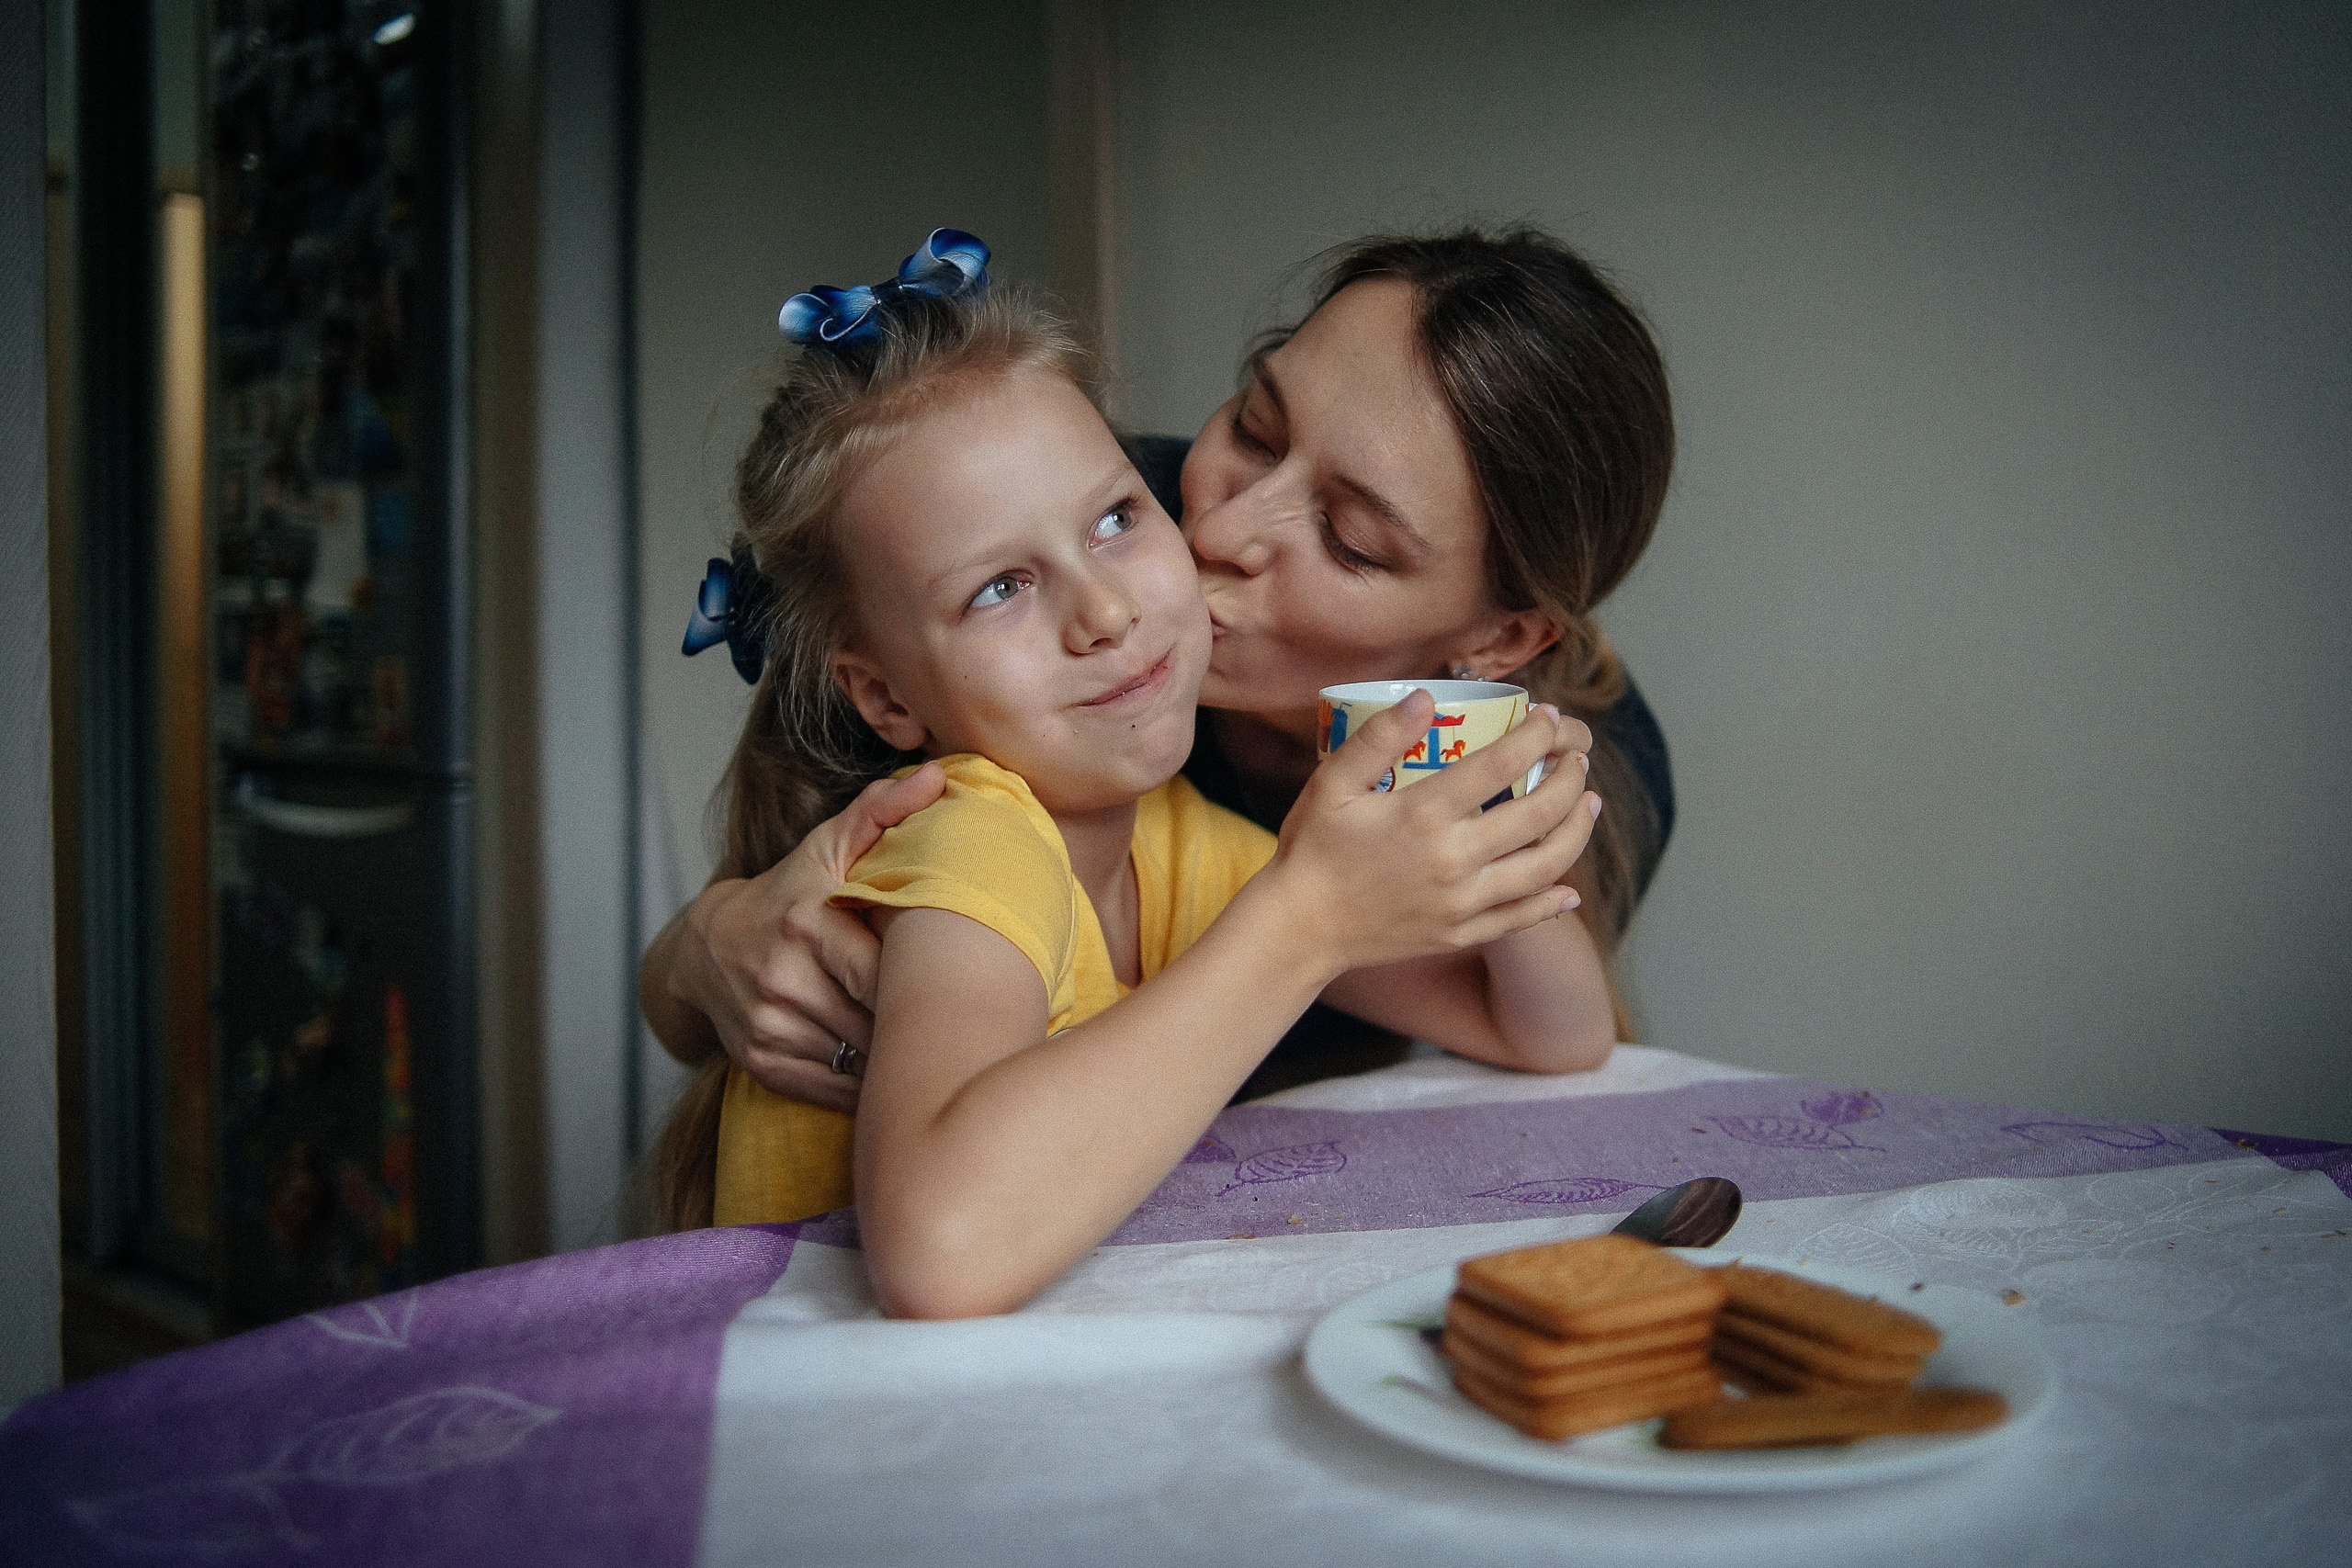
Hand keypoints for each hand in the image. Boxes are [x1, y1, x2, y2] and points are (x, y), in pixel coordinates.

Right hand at [658, 764, 946, 1109]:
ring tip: (934, 1052)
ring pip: (862, 1061)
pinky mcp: (764, 1064)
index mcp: (806, 922)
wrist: (704, 949)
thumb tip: (938, 776)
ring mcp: (769, 1027)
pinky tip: (892, 1073)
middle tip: (962, 1028)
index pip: (888, 970)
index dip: (927, 984)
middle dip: (919, 1027)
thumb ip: (880, 813)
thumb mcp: (824, 849)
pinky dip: (869, 1088)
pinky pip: (836, 1090)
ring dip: (899, 1061)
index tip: (962, 985)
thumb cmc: (785, 895)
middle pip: (879, 1020)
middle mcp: (782, 978)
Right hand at [1269, 692, 1603, 972]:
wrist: (1299, 928)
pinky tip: (1570, 891)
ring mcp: (1461, 902)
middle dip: (1569, 780)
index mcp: (1423, 815)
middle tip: (1577, 760)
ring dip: (1576, 833)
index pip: (1500, 764)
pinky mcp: (1459, 933)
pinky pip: (1520, 920)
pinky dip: (1551, 904)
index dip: (1535, 735)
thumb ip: (1378, 738)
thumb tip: (1426, 697)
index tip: (1549, 716)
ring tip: (1589, 806)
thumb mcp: (1332, 784)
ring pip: (1543, 867)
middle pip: (1537, 814)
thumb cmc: (1312, 849)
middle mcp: (1453, 859)